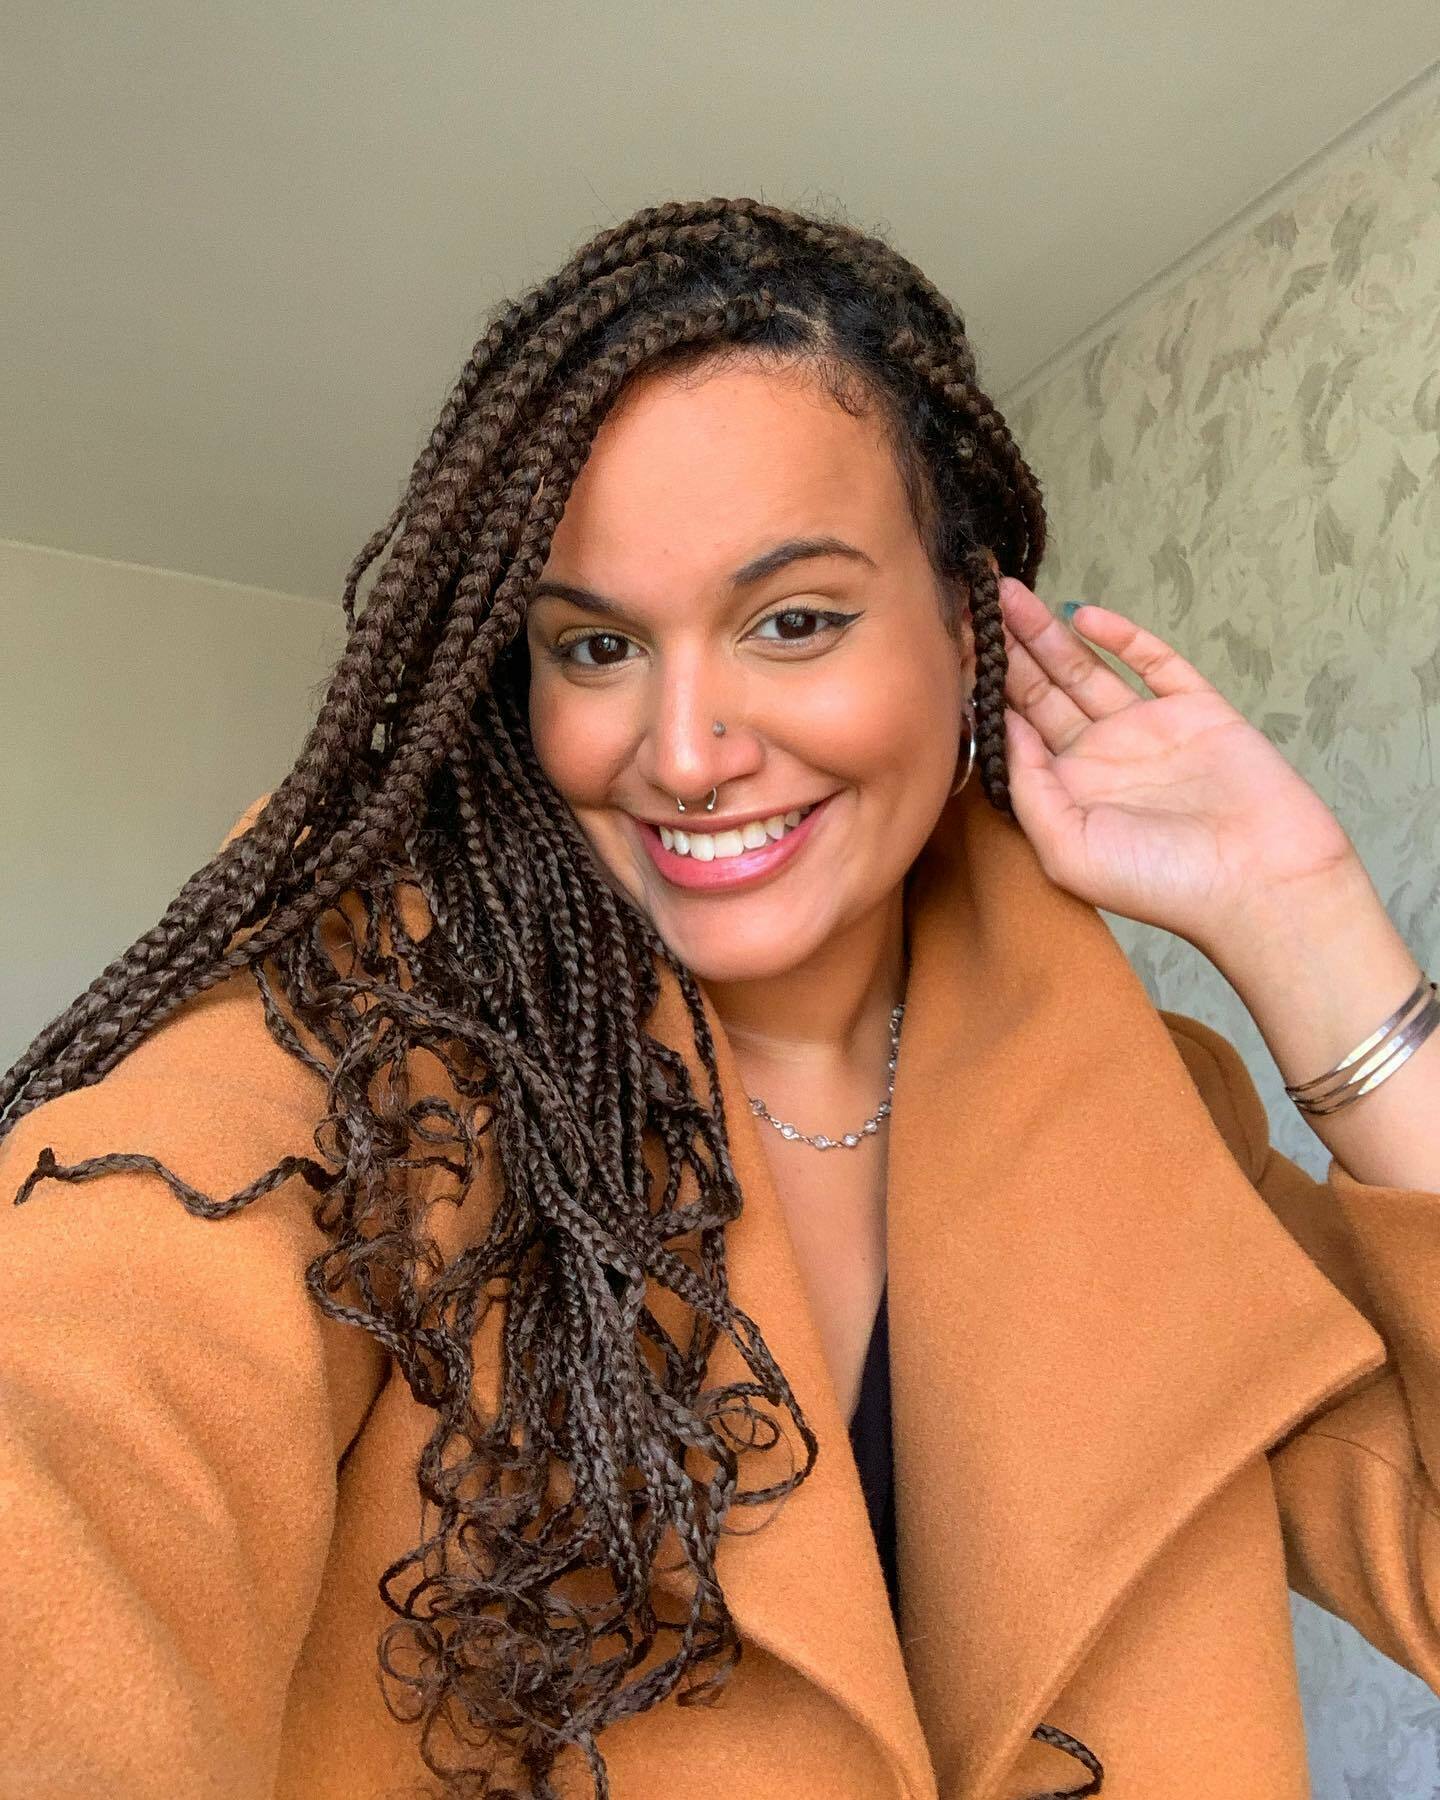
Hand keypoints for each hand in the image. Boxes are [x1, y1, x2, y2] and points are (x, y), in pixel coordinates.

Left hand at [995, 576, 1361, 958]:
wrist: (1262, 883)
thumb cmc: (1161, 883)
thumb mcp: (1068, 850)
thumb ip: (1029, 787)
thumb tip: (1005, 724)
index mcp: (1066, 793)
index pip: (1014, 731)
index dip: (984, 692)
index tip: (949, 652)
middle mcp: (1102, 759)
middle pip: (1041, 692)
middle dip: (1007, 650)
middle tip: (971, 603)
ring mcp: (1149, 731)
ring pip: (1086, 669)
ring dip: (1047, 634)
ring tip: (1008, 594)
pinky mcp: (1197, 710)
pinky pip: (1155, 663)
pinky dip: (1122, 637)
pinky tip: (1083, 615)